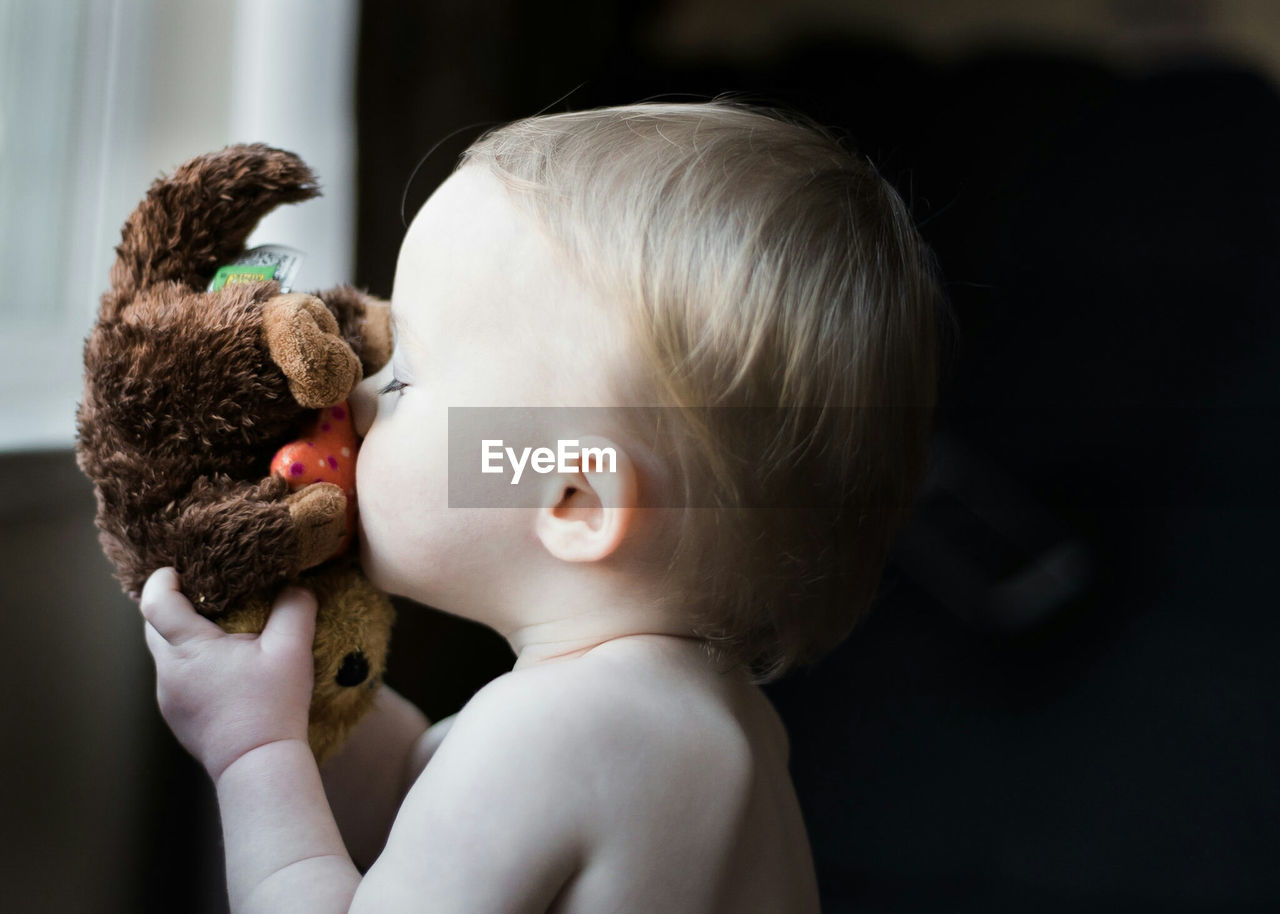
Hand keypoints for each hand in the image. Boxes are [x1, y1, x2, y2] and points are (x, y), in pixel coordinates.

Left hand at [140, 567, 317, 782]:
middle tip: (203, 594)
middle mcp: (168, 673)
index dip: (161, 580)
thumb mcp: (292, 650)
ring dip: (184, 638)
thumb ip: (295, 608)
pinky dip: (192, 664)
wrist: (258, 764)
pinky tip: (223, 669)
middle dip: (172, 606)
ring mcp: (168, 699)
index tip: (176, 569)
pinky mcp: (177, 718)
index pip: (156, 603)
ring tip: (219, 631)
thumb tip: (296, 585)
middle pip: (154, 628)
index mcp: (189, 650)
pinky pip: (176, 679)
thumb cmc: (273, 706)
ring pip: (166, 655)